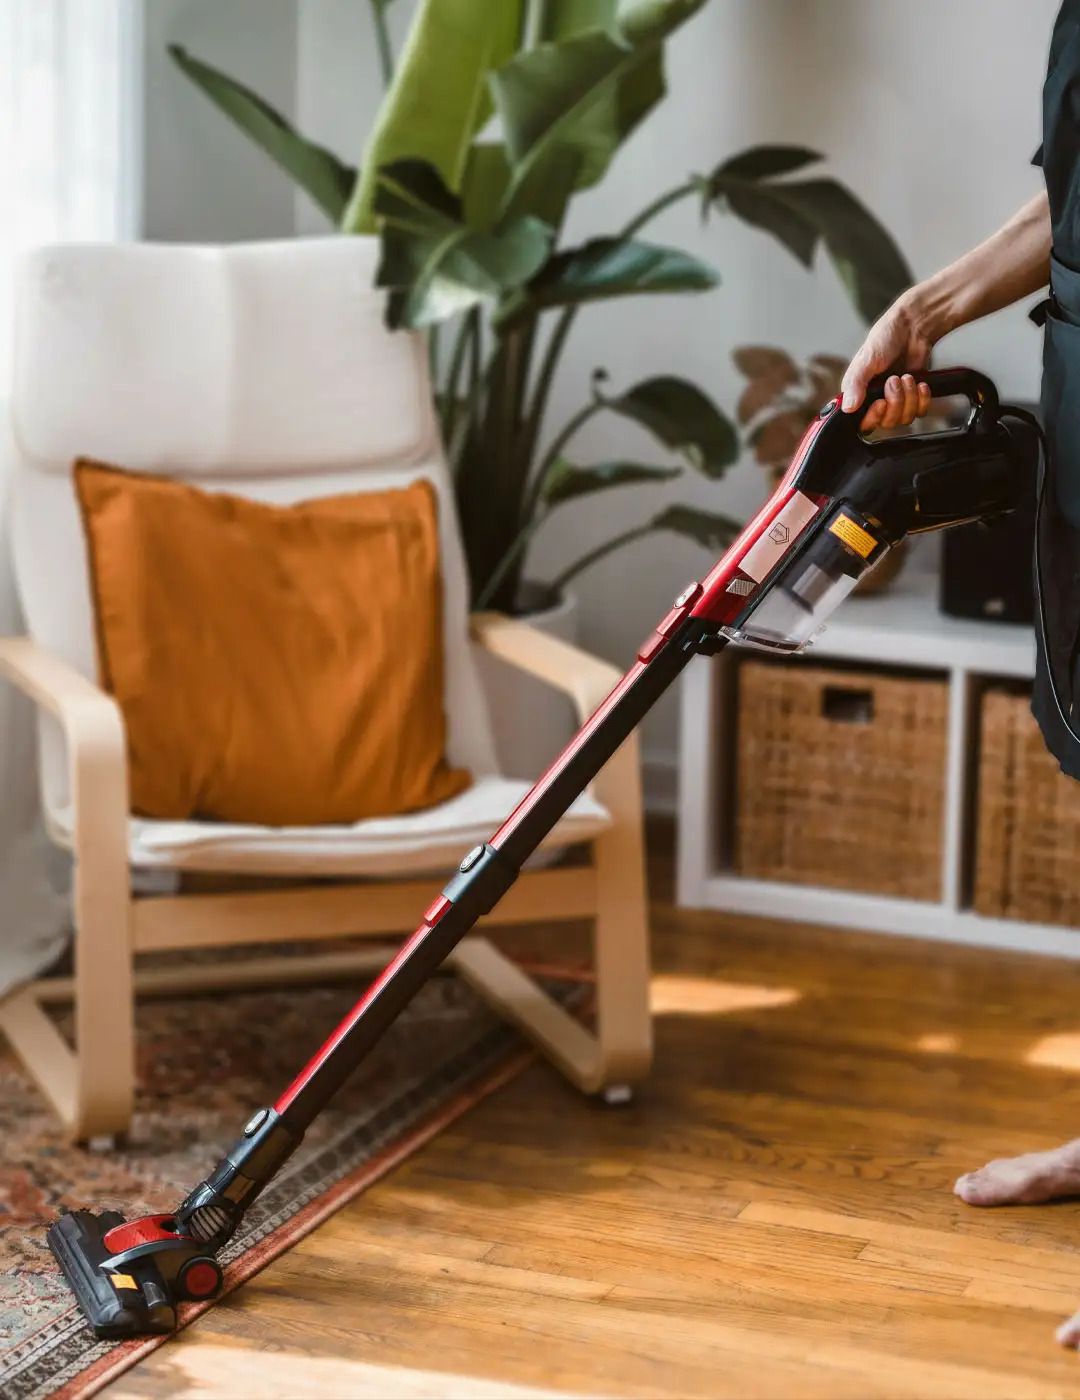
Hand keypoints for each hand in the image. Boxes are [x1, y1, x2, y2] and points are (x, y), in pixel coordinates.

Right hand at [840, 296, 934, 430]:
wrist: (914, 327)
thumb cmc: (886, 338)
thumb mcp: (866, 360)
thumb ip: (855, 384)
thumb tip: (846, 408)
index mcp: (859, 394)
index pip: (863, 423)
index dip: (873, 417)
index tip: (880, 403)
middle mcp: (876, 400)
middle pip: (887, 422)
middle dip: (895, 402)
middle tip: (895, 380)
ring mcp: (896, 400)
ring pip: (904, 418)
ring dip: (909, 397)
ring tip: (907, 377)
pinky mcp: (913, 398)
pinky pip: (920, 412)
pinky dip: (922, 398)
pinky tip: (920, 383)